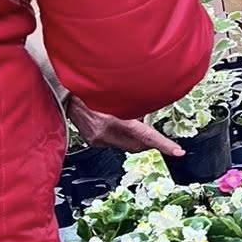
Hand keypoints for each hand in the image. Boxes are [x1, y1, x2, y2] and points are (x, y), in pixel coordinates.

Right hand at [65, 97, 183, 157]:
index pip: (145, 136)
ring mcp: (98, 140)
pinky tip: (112, 121)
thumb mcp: (115, 95)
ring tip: (126, 119)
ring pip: (126, 144)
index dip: (163, 145)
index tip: (178, 151)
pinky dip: (119, 134)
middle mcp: (106, 134)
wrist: (63, 94)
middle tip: (156, 134)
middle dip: (149, 142)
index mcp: (114, 121)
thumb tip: (146, 112)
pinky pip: (113, 141)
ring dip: (132, 135)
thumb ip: (132, 106)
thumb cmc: (89, 89)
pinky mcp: (92, 142)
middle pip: (137, 146)